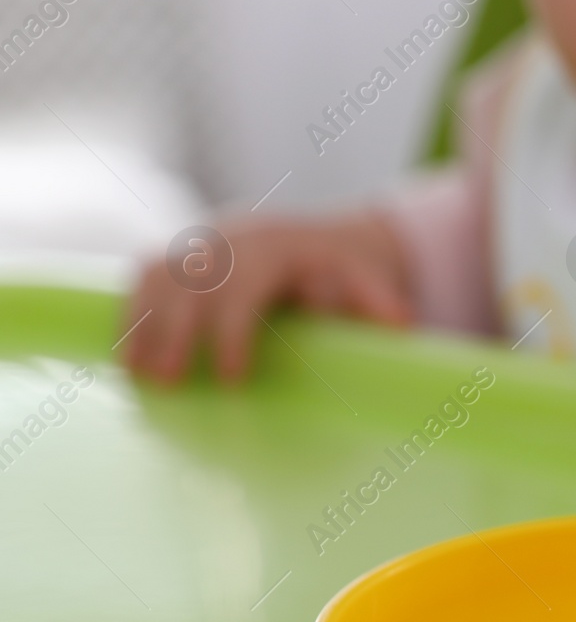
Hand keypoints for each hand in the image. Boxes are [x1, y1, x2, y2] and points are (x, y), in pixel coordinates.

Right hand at [122, 212, 411, 383]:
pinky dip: (133, 314)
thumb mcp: (370, 278)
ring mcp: (201, 242)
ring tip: (137, 377)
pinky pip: (144, 277)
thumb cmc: (347, 270)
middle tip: (169, 384)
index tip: (231, 379)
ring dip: (143, 325)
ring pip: (157, 275)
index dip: (232, 332)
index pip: (243, 285)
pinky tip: (128, 358)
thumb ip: (378, 300)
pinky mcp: (180, 253)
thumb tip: (401, 325)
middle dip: (176, 333)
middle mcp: (231, 237)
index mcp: (276, 245)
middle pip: (190, 280)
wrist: (324, 239)